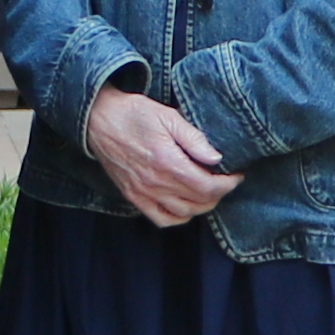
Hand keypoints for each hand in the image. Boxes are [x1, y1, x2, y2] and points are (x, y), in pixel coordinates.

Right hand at [86, 87, 242, 228]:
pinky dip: (178, 217)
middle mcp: (156, 183)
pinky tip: (186, 205)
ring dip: (202, 206)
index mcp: (168, 162)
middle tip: (224, 181)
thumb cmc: (134, 114)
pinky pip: (161, 219)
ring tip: (208, 191)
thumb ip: (194, 139)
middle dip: (219, 193)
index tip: (236, 175)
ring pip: (184, 213)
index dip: (227, 184)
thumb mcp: (168, 116)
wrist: (98, 120)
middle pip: (199, 202)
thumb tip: (217, 158)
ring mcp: (144, 193)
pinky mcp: (133, 197)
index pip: (208, 186)